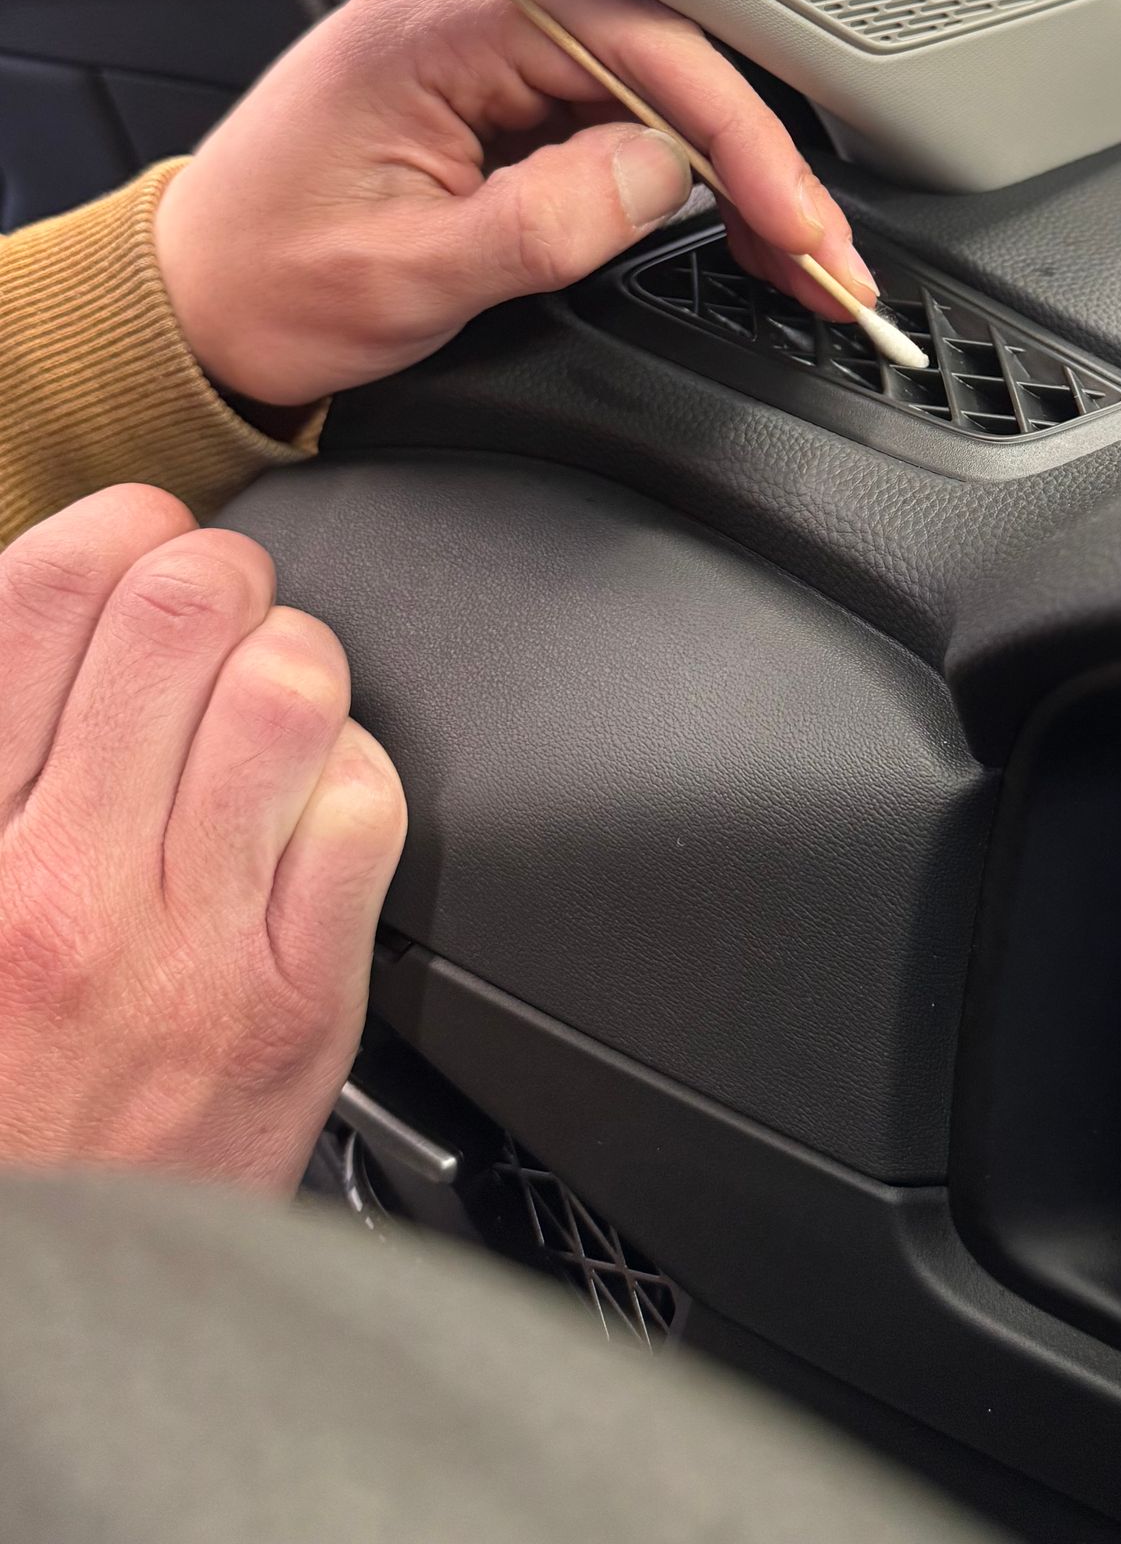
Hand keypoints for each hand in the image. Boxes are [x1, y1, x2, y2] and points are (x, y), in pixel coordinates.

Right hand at [0, 484, 404, 1191]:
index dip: (110, 528)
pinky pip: (365, 811)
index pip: (37, 597)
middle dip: (216, 573)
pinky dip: (353, 777)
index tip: (129, 539)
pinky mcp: (294, 1010)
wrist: (32, 1314)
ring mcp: (186, 948)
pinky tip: (311, 807)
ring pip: (291, 689)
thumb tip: (32, 625)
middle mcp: (58, 888)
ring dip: (293, 662)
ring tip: (266, 700)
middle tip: (212, 609)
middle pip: (182, 609)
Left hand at [154, 0, 877, 407]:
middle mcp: (464, 16)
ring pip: (649, 96)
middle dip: (757, 163)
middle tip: (822, 257)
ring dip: (729, 178)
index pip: (637, 48)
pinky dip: (677, 180)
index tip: (796, 221)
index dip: (738, 137)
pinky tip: (726, 230)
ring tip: (792, 258)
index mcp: (437, 29)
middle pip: (662, 64)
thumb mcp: (410, 273)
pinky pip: (610, 121)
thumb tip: (666, 176)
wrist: (179, 309)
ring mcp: (480, 54)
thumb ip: (549, 219)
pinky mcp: (490, 98)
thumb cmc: (259, 286)